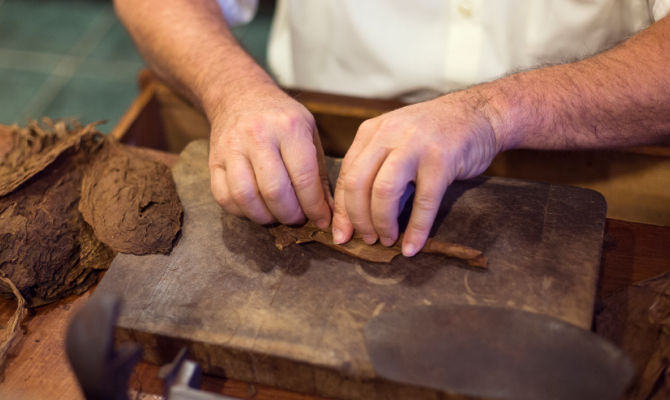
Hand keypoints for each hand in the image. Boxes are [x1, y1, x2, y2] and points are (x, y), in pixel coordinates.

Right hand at [208, 82, 331, 227]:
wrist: (239, 96)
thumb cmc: (281, 118)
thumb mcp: (308, 133)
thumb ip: (319, 173)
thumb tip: (328, 212)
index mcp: (288, 127)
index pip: (303, 176)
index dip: (315, 206)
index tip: (322, 220)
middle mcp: (258, 135)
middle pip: (274, 191)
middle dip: (291, 215)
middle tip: (298, 219)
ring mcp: (232, 148)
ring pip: (246, 197)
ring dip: (265, 217)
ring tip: (278, 216)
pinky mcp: (214, 161)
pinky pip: (224, 197)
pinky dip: (242, 212)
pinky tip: (256, 209)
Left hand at [332, 91, 501, 255]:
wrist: (479, 114)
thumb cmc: (434, 135)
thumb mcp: (396, 140)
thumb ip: (376, 168)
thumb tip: (356, 216)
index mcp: (371, 132)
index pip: (345, 175)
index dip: (341, 211)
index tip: (341, 235)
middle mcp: (388, 135)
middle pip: (357, 183)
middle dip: (358, 219)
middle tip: (366, 240)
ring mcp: (415, 146)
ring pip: (383, 192)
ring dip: (382, 223)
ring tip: (387, 240)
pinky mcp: (442, 160)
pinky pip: (423, 202)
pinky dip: (416, 230)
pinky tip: (413, 247)